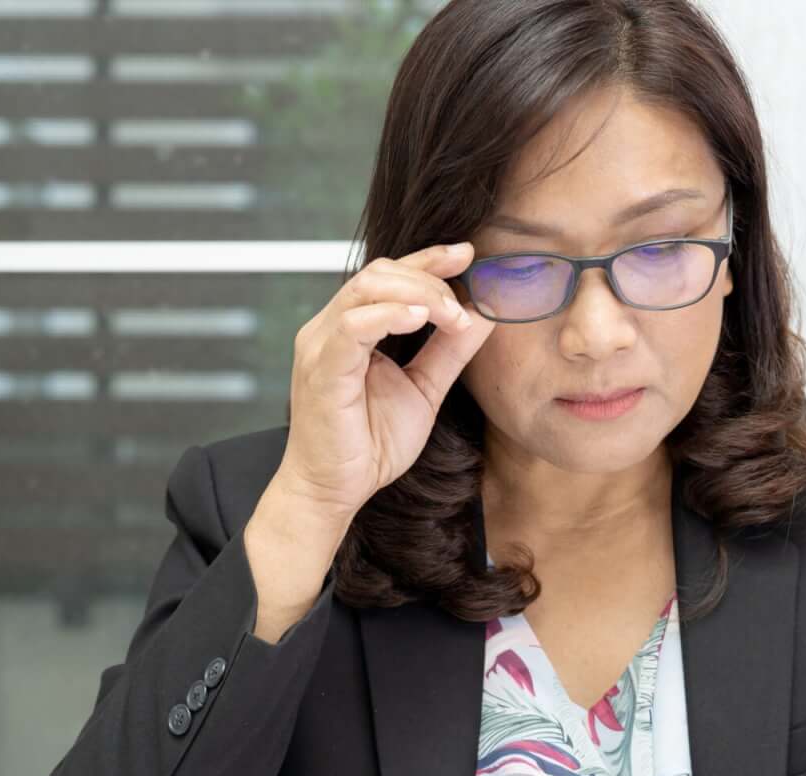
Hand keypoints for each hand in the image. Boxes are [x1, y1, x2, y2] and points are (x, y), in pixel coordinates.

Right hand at [279, 239, 496, 518]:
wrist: (335, 490)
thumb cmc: (370, 444)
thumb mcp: (424, 389)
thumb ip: (450, 351)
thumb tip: (484, 314)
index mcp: (351, 328)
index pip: (388, 275)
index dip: (428, 259)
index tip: (469, 255)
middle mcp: (330, 328)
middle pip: (379, 272)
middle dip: (430, 278)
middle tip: (464, 306)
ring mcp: (321, 345)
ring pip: (367, 288)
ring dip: (418, 293)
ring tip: (451, 315)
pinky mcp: (321, 368)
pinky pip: (352, 325)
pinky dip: (389, 315)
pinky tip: (420, 319)